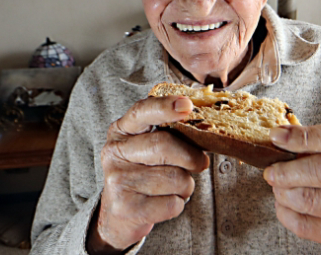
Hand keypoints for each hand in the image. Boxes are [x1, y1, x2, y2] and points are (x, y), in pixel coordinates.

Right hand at [89, 96, 209, 252]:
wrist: (119, 214)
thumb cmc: (144, 173)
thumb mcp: (148, 147)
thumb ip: (169, 133)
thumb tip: (205, 128)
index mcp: (122, 130)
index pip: (143, 111)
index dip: (165, 107)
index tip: (187, 105)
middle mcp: (115, 151)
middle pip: (164, 145)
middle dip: (190, 156)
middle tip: (200, 163)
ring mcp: (118, 180)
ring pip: (175, 178)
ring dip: (185, 185)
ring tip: (173, 187)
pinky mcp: (126, 207)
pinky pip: (172, 204)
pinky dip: (177, 204)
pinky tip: (163, 202)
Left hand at [263, 124, 320, 253]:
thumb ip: (319, 141)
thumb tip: (279, 137)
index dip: (302, 137)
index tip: (276, 136)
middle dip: (289, 170)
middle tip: (271, 171)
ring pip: (311, 201)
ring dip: (284, 192)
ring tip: (278, 186)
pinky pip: (305, 227)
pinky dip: (285, 213)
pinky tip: (285, 203)